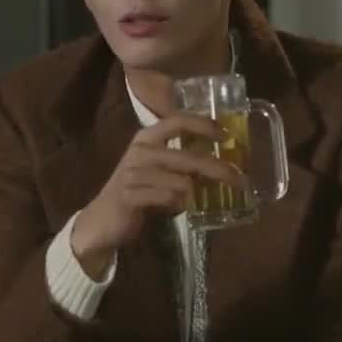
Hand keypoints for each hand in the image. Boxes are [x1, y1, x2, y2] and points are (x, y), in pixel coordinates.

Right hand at [71, 113, 246, 272]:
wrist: (101, 221)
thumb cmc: (135, 193)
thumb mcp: (158, 172)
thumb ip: (182, 164)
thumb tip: (220, 165)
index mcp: (146, 138)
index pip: (178, 121)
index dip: (204, 125)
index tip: (226, 135)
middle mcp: (140, 150)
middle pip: (189, 156)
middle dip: (219, 169)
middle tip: (240, 180)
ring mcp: (133, 172)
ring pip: (182, 182)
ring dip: (196, 194)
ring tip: (199, 201)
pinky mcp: (130, 195)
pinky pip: (168, 199)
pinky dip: (179, 206)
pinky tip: (179, 209)